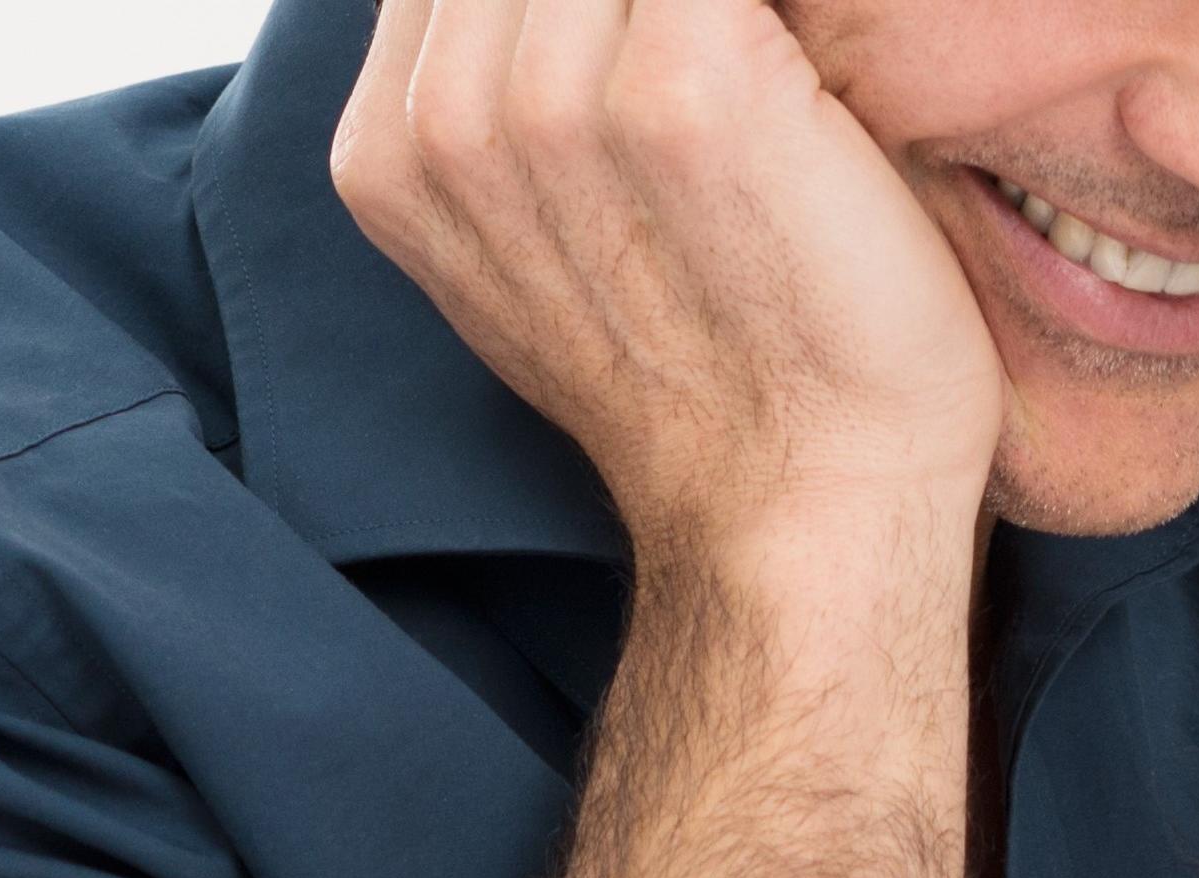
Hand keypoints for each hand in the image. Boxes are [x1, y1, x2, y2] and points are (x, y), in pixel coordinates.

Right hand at [333, 0, 1008, 561]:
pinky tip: (796, 77)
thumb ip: (499, 114)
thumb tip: (541, 27)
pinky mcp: (688, 83)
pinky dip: (773, 17)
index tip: (649, 66)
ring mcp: (555, 98)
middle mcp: (447, 120)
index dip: (577, 10)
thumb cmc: (711, 377)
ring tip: (758, 88)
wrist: (808, 506)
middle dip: (633, 15)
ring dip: (707, 16)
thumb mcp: (538, 251)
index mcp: (390, 153)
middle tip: (717, 86)